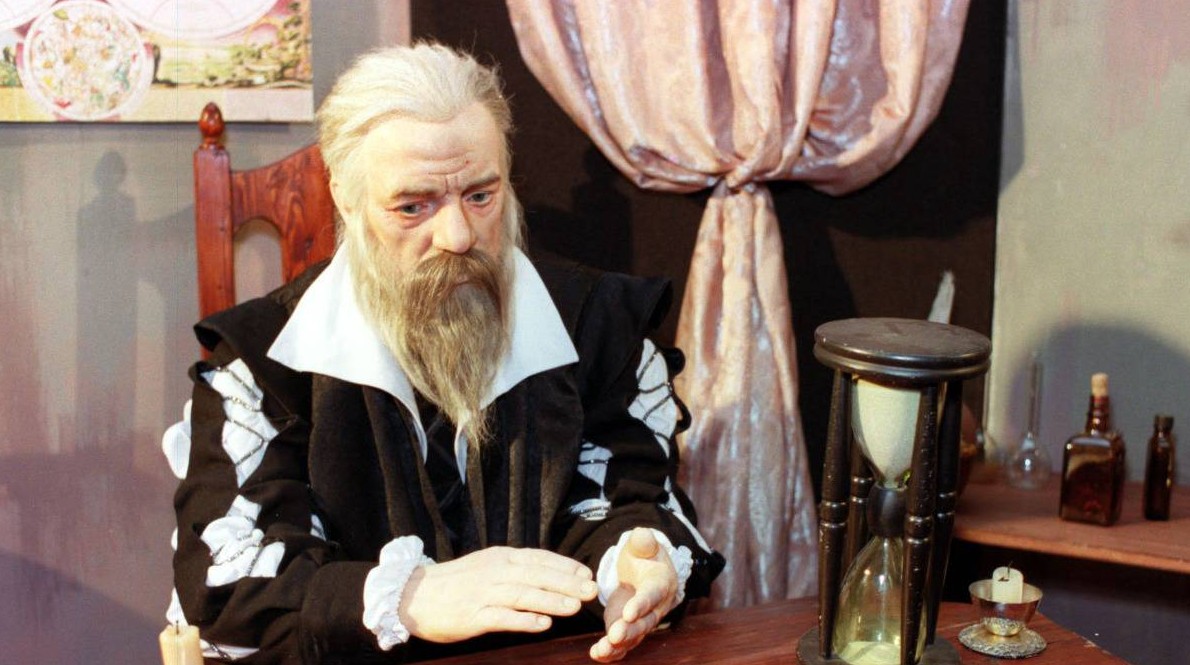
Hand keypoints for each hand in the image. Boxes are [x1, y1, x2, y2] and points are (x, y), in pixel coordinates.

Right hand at [399, 546, 597, 642]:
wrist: (413, 595)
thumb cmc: (455, 582)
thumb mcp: (486, 565)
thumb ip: (514, 568)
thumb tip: (549, 573)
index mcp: (499, 557)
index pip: (538, 558)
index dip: (564, 565)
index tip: (586, 573)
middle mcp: (494, 572)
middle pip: (536, 575)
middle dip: (566, 582)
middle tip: (591, 591)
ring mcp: (483, 594)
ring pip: (523, 595)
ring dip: (551, 600)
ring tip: (574, 607)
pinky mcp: (472, 616)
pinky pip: (502, 618)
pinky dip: (524, 620)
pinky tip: (543, 624)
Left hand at [589, 528, 678, 661]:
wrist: (646, 571)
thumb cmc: (644, 556)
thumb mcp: (643, 545)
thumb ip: (643, 541)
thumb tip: (642, 534)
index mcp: (660, 584)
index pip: (652, 595)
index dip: (641, 604)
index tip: (628, 612)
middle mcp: (655, 608)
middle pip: (644, 622)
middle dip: (629, 630)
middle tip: (615, 635)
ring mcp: (642, 621)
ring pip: (633, 637)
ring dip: (617, 646)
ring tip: (600, 650)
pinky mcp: (628, 629)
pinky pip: (623, 645)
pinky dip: (611, 652)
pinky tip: (596, 655)